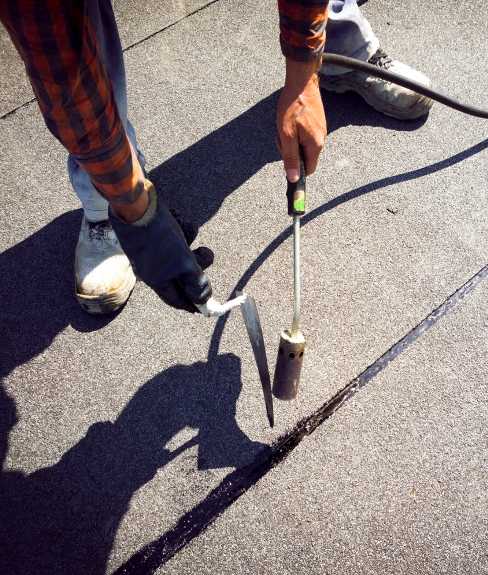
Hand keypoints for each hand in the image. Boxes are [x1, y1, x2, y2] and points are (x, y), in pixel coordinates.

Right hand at [110, 181, 212, 312]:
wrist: (136, 204)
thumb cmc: (159, 238)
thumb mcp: (183, 263)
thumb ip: (195, 282)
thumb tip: (204, 301)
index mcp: (157, 280)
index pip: (176, 299)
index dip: (192, 303)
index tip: (207, 306)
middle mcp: (154, 267)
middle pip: (182, 275)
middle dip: (196, 264)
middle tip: (204, 253)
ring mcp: (154, 250)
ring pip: (181, 251)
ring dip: (189, 240)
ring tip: (187, 230)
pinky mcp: (156, 232)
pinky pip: (176, 235)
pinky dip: (181, 227)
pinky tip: (176, 218)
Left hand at [276, 58, 326, 181]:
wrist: (302, 82)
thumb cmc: (292, 107)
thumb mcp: (286, 135)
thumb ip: (290, 158)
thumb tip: (293, 178)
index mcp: (315, 145)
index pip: (309, 170)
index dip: (297, 169)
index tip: (287, 159)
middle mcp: (321, 139)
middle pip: (305, 157)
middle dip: (292, 151)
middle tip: (283, 137)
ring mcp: (320, 130)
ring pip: (303, 145)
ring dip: (292, 141)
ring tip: (286, 126)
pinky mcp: (317, 123)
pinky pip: (305, 136)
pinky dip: (296, 132)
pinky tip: (291, 121)